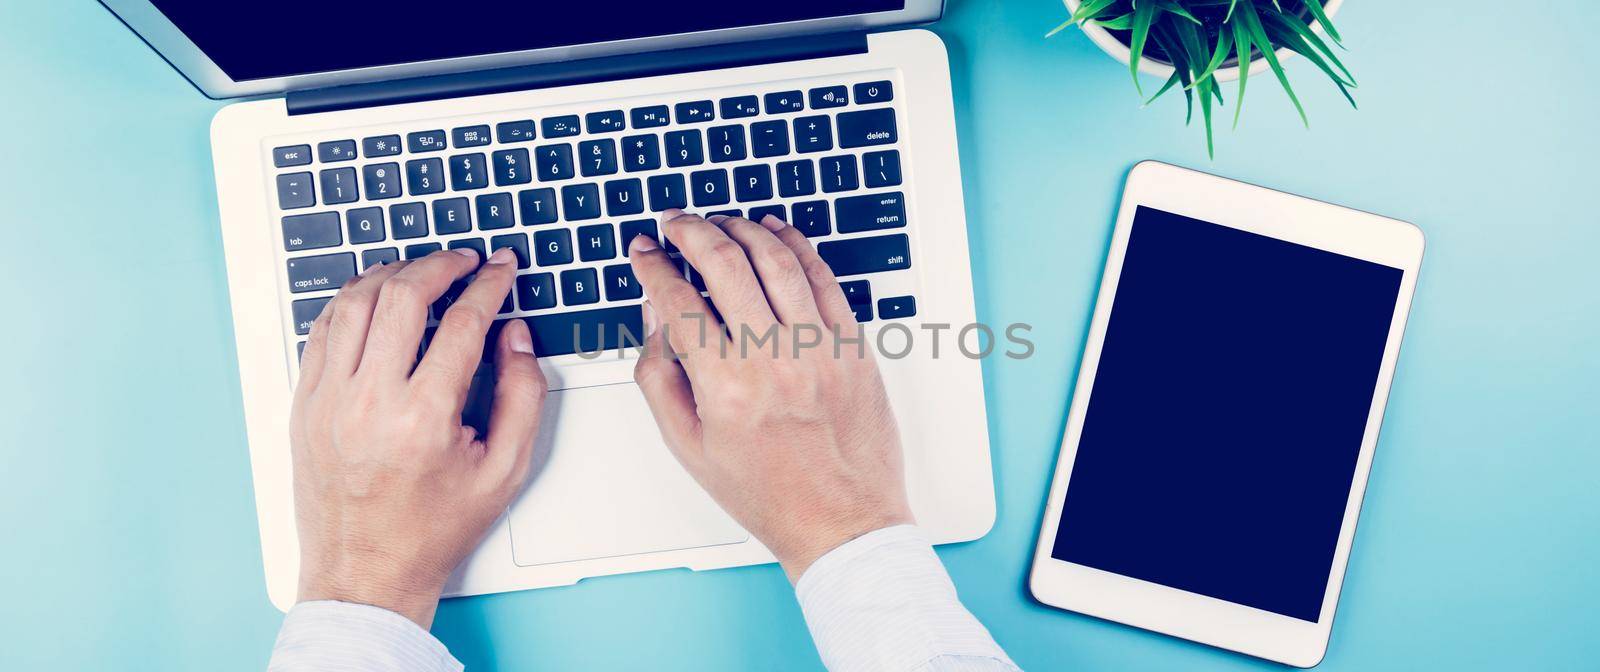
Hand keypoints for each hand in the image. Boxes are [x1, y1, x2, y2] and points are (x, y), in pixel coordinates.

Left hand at [289, 247, 546, 627]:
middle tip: (464, 260)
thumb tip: (515, 335)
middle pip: (403, 296)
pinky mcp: (303, 406)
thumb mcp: (504, 471)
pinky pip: (322, 331)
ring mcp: (328, 401)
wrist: (366, 575)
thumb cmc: (433, 530)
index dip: (489, 285)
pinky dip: (351, 303)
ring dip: (392, 274)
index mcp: (424, 419)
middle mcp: (369, 403)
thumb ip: (523, 396)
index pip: (463, 323)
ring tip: (420, 270)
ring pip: (354, 303)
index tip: (500, 269)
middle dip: (441, 264)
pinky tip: (376, 298)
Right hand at [628, 210, 912, 581]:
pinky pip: (823, 278)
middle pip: (725, 265)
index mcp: (726, 388)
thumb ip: (660, 378)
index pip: (678, 302)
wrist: (842, 521)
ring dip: (742, 229)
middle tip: (675, 222)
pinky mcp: (853, 346)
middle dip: (692, 232)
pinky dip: (796, 246)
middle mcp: (774, 362)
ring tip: (721, 221)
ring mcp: (819, 349)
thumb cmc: (768, 493)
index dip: (652, 267)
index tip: (643, 251)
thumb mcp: (690, 447)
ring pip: (777, 260)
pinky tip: (775, 232)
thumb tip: (655, 316)